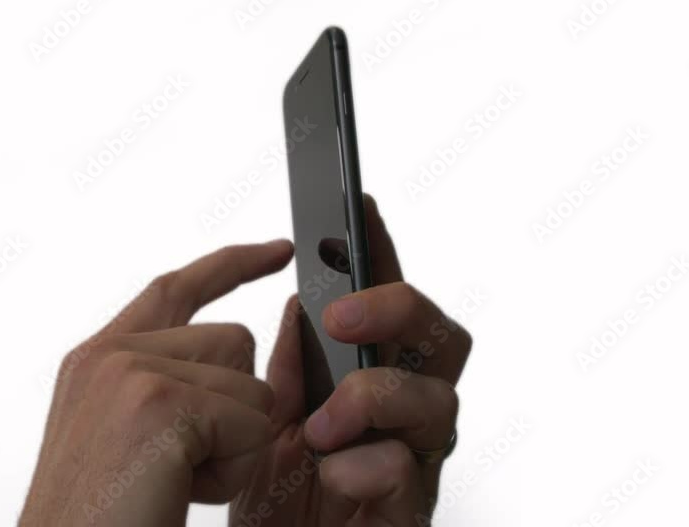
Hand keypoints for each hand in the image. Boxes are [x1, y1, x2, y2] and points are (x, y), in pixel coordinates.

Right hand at [20, 240, 294, 525]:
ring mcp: (129, 371)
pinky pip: (250, 421)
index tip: (277, 249)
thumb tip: (236, 345)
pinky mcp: (157, 401)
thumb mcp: (126, 438)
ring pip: (250, 381)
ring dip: (233, 444)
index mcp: (97, 360)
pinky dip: (231, 470)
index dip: (232, 265)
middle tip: (177, 467)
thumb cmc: (102, 520)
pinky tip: (178, 493)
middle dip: (233, 410)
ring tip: (174, 482)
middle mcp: (109, 355)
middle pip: (235, 340)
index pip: (177, 288)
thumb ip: (166, 384)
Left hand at [231, 196, 471, 525]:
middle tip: (341, 315)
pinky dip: (365, 467)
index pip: (388, 304)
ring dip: (374, 398)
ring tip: (319, 424)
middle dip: (397, 309)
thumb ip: (293, 364)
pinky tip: (331, 474)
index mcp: (367, 378)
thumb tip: (301, 302)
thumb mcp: (267, 416)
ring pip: (440, 401)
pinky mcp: (410, 510)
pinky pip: (411, 473)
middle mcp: (402, 412)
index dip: (381, 251)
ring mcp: (414, 460)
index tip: (357, 204)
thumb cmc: (274, 493)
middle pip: (441, 336)